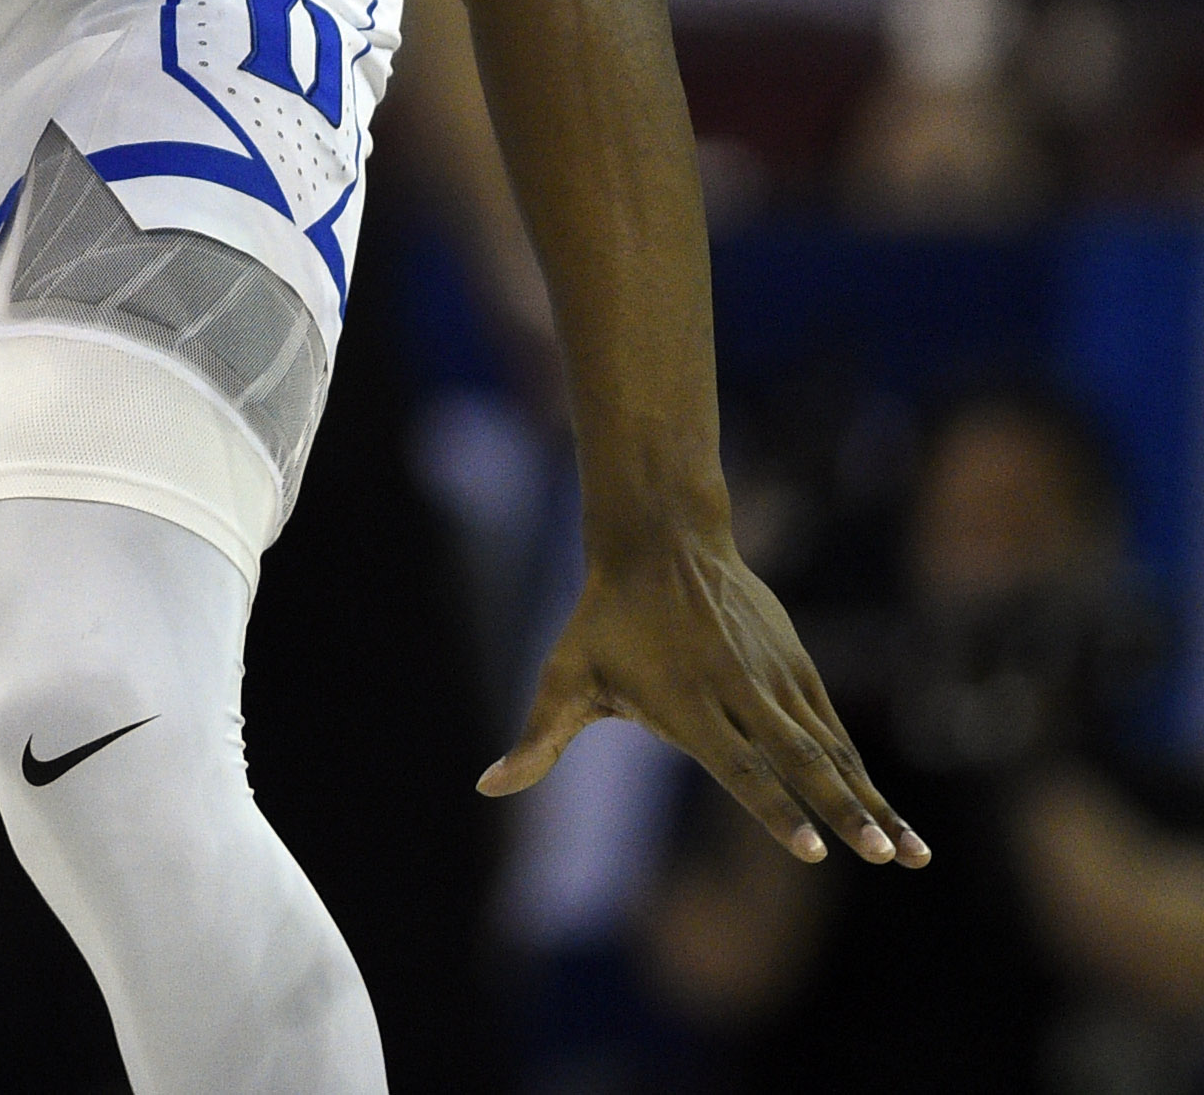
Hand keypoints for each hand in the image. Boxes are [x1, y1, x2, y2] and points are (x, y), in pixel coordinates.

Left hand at [482, 524, 924, 868]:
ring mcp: (775, 678)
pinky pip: (834, 728)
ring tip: (909, 855)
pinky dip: (863, 771)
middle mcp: (739, 691)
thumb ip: (538, 740)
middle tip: (883, 856)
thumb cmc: (605, 619)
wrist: (663, 539)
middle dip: (841, 811)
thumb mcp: (565, 675)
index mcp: (685, 702)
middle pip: (798, 761)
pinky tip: (889, 814)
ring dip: (872, 802)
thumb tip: (487, 787)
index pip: (737, 765)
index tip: (808, 850)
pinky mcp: (798, 666)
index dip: (771, 808)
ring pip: (831, 750)